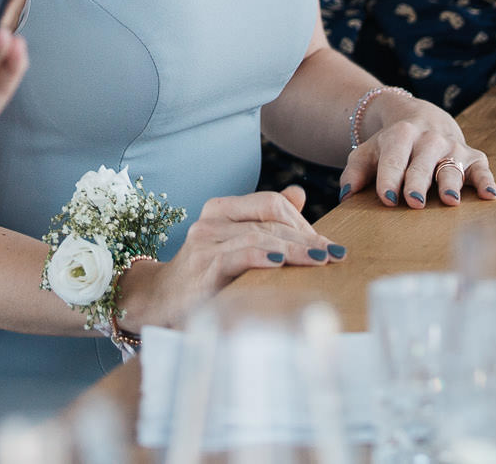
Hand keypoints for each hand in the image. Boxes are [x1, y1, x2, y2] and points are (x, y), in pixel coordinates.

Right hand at [115, 188, 336, 330]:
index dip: (303, 222)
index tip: (329, 245)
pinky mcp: (203, 265)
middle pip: (269, 220)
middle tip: (334, 255)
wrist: (161, 301)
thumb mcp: (234, 243)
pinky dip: (261, 256)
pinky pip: (237, 254)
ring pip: (259, 235)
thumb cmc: (204, 275)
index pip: (271, 203)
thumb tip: (299, 193)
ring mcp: (205, 241)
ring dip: (294, 249)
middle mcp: (212, 219)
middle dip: (307, 238)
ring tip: (320, 260)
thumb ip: (264, 220)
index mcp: (222, 209)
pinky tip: (280, 263)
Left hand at [343, 93, 493, 207]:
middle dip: (418, 182)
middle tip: (414, 202)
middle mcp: (428, 139)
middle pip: (422, 163)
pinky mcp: (472, 156)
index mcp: (400, 135)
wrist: (421, 117)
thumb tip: (345, 195)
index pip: (393, 158)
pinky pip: (481, 168)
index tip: (387, 198)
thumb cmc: (392, 145)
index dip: (389, 178)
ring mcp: (452, 147)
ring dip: (450, 182)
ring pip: (451, 165)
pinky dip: (485, 180)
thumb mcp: (369, 152)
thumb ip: (354, 172)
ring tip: (450, 200)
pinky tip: (488, 195)